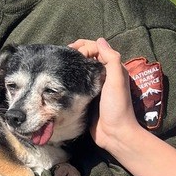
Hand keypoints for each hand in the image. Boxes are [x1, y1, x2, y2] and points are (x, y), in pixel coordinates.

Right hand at [70, 38, 141, 152]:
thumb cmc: (117, 107)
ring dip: (71, 65)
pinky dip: (69, 78)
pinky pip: (77, 83)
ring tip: (58, 65)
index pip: (96, 49)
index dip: (84, 46)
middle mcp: (103, 75)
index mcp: (112, 69)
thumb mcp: (117, 80)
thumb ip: (111, 59)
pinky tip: (60, 79)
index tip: (72, 53)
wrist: (115, 134)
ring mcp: (94, 86)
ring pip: (81, 69)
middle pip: (87, 57)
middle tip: (61, 57)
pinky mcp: (86, 97)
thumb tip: (99, 40)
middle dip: (75, 53)